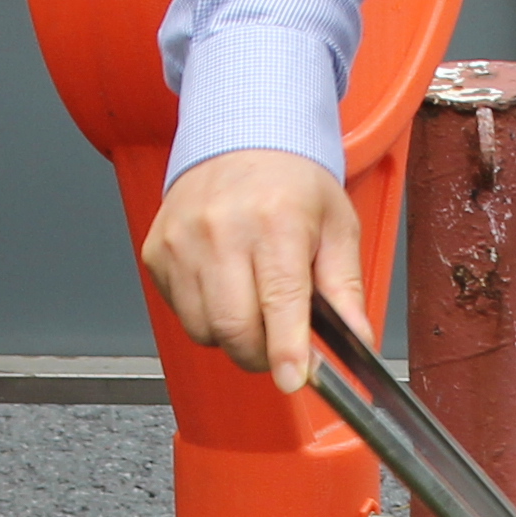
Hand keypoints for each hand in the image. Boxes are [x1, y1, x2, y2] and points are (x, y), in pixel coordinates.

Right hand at [144, 147, 361, 391]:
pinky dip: (205, 315)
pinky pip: (180, 312)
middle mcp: (222, 229)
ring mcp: (182, 241)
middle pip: (234, 327)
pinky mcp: (157, 251)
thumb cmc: (291, 183)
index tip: (293, 379)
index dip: (286, 350)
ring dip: (232, 335)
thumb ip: (346, 288)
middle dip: (261, 353)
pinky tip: (224, 285)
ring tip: (252, 303)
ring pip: (203, 329)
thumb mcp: (337, 227)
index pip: (280, 301)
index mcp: (276, 222)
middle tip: (279, 344)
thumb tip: (358, 339)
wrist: (239, 137)